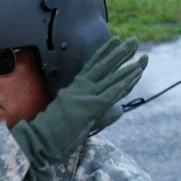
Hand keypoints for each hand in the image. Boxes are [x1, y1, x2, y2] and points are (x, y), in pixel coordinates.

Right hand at [11, 37, 147, 180]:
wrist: (39, 140)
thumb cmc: (55, 133)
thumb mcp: (80, 119)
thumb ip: (101, 114)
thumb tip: (120, 111)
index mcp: (74, 89)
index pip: (92, 67)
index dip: (105, 53)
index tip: (116, 41)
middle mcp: (79, 89)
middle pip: (103, 67)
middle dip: (120, 53)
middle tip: (133, 41)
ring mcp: (84, 97)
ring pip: (111, 77)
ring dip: (128, 65)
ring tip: (141, 53)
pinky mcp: (89, 107)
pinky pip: (112, 93)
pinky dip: (125, 83)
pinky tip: (136, 73)